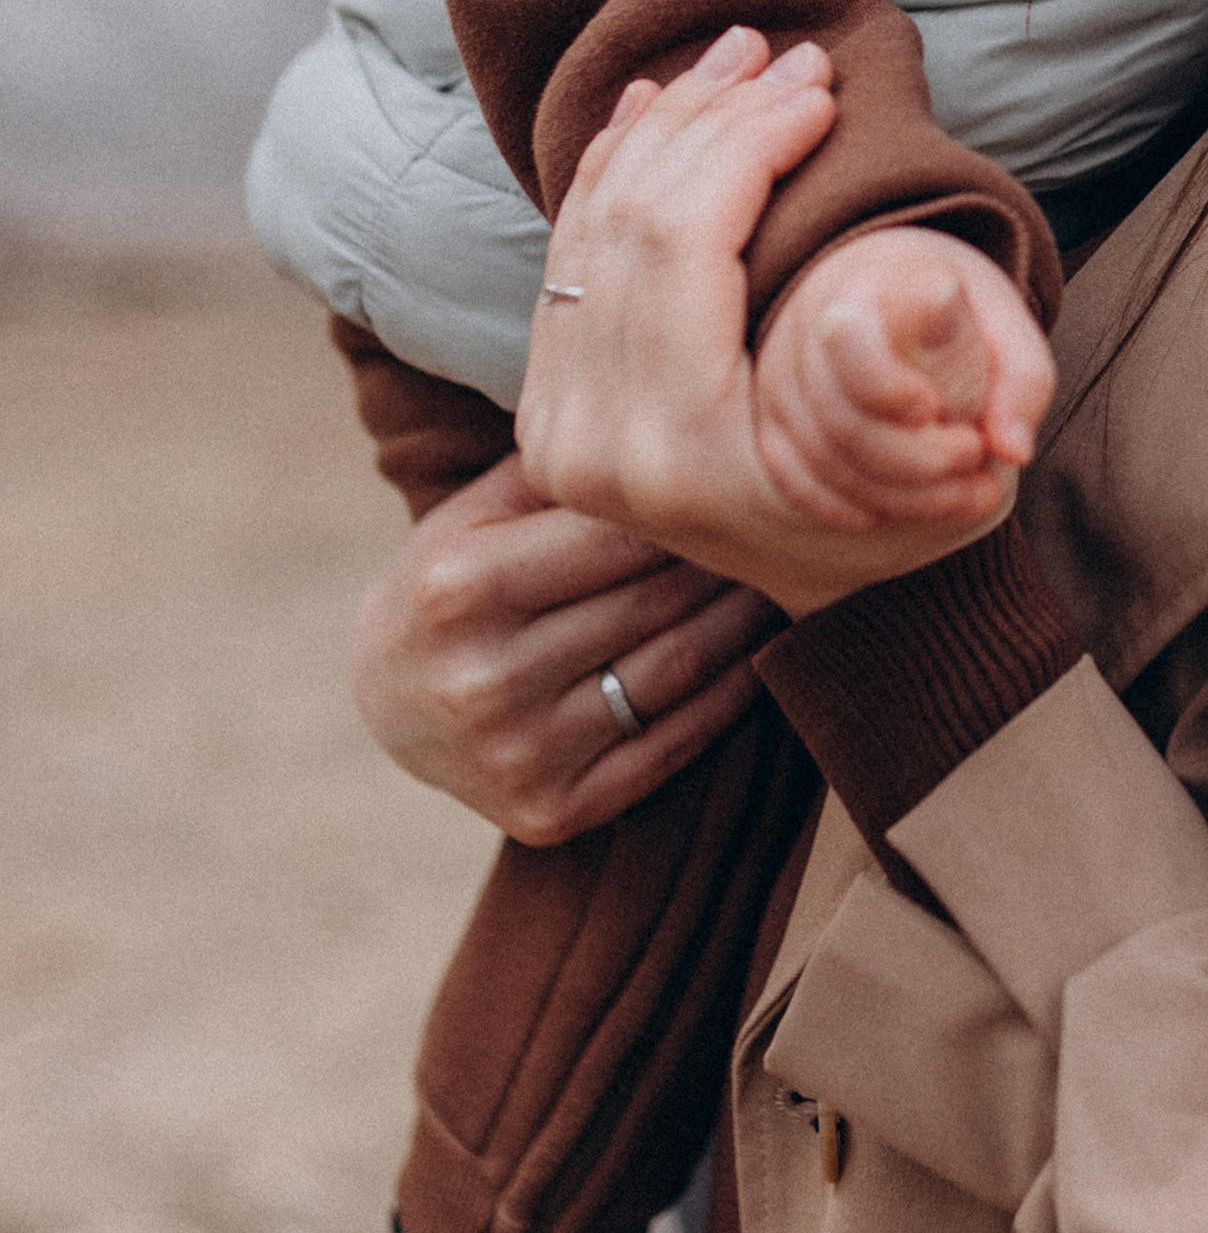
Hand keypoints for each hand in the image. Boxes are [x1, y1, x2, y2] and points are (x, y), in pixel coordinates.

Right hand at [351, 454, 778, 844]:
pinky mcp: (551, 811)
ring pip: (675, 670)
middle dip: (733, 555)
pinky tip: (767, 650)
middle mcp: (483, 678)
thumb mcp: (476, 513)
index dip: (693, 502)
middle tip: (794, 519)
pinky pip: (673, 745)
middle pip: (653, 601)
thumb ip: (562, 474)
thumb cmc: (455, 579)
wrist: (388, 703)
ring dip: (747, 619)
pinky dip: (732, 693)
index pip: (614, 533)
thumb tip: (679, 421)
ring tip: (791, 573)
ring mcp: (517, 754)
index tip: (750, 473)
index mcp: (459, 587)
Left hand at [515, 27, 1026, 614]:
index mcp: (685, 456)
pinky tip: (653, 106)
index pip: (687, 244)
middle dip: (713, 117)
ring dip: (664, 126)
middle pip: (628, 224)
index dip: (751, 142)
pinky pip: (564, 256)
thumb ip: (968, 377)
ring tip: (738, 57)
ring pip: (588, 228)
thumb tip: (920, 286)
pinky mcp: (546, 412)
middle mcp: (596, 450)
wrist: (834, 588)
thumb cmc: (912, 512)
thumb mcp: (958, 461)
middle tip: (785, 53)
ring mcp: (557, 433)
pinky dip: (608, 169)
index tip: (823, 85)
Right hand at [756, 229, 1054, 525]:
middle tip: (975, 456)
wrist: (891, 300)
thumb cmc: (957, 316)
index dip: (887, 388)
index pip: (847, 339)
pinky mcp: (774, 424)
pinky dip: (848, 509)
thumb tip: (1013, 452)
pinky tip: (898, 513)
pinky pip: (794, 483)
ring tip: (965, 493)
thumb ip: (1022, 380)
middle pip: (841, 418)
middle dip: (916, 460)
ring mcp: (784, 381)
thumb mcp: (1005, 325)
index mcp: (867, 289)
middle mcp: (809, 331)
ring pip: (823, 459)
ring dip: (899, 496)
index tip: (935, 409)